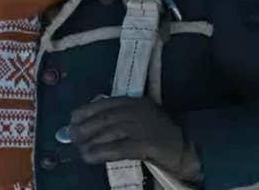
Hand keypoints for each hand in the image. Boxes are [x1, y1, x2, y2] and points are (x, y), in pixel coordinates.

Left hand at [69, 96, 184, 175]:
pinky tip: (90, 157)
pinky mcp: (147, 144)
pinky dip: (101, 152)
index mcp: (133, 102)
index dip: (84, 111)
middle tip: (73, 139)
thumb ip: (115, 120)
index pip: (103, 103)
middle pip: (103, 118)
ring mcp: (142, 126)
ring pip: (109, 132)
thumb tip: (83, 127)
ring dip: (90, 142)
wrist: (187, 149)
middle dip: (84, 128)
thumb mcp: (137, 118)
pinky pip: (119, 148)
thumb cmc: (158, 135)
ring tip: (81, 151)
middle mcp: (136, 111)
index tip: (72, 120)